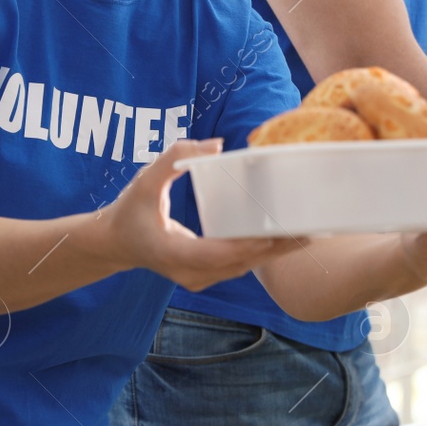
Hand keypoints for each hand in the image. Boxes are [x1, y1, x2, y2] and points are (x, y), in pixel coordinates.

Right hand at [104, 140, 300, 291]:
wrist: (116, 244)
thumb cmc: (130, 209)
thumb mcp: (145, 178)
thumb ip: (176, 157)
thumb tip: (216, 146)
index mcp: (173, 252)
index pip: (218, 253)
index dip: (249, 244)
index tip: (278, 231)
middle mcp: (189, 273)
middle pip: (241, 263)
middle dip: (276, 248)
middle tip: (310, 229)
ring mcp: (198, 279)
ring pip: (244, 268)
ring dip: (274, 253)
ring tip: (308, 233)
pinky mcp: (205, 277)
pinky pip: (239, 267)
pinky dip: (262, 254)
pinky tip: (286, 240)